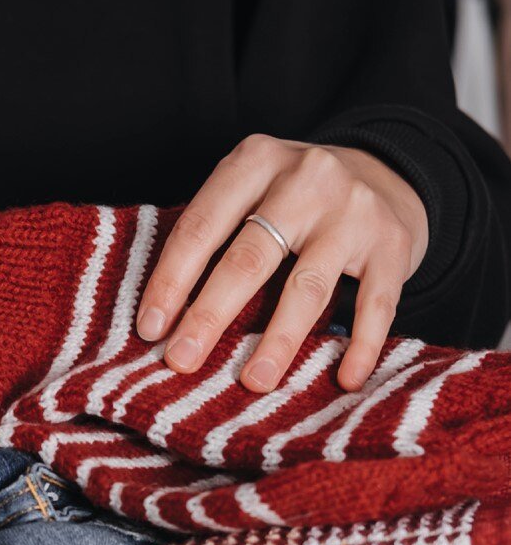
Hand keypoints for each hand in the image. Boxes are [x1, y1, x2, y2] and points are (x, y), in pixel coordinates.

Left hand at [135, 136, 428, 394]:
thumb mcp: (248, 193)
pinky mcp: (393, 243)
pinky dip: (360, 345)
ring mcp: (354, 210)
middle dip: (210, 316)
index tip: (149, 330)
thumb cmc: (289, 200)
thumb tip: (161, 321)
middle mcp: (307, 178)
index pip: (201, 227)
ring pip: (308, 286)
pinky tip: (344, 379)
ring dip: (279, 341)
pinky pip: (375, 303)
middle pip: (249, 258)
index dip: (171, 282)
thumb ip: (211, 238)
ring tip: (254, 382)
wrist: (384, 172)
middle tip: (181, 361)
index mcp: (255, 162)